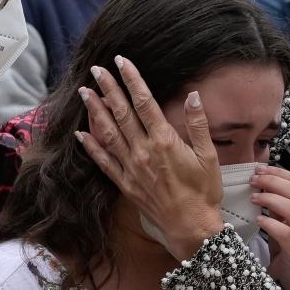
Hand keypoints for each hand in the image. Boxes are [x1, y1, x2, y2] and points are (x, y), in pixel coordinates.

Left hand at [76, 56, 223, 259]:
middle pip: (121, 113)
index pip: (144, 103)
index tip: (122, 62)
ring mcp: (131, 168)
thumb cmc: (203, 191)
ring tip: (85, 92)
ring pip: (108, 133)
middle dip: (108, 89)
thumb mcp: (209, 156)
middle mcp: (143, 151)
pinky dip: (91, 146)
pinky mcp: (125, 183)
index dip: (132, 80)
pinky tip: (81, 133)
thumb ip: (198, 124)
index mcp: (164, 141)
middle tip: (96, 69)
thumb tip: (193, 96)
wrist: (191, 227)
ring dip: (95, 111)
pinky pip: (104, 162)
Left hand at [252, 166, 289, 289]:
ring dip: (270, 199)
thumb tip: (262, 180)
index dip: (280, 173)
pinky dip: (270, 223)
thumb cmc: (287, 248)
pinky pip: (285, 233)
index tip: (260, 169)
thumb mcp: (284, 221)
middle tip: (253, 180)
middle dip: (273, 182)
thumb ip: (279, 202)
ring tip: (253, 198)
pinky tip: (259, 220)